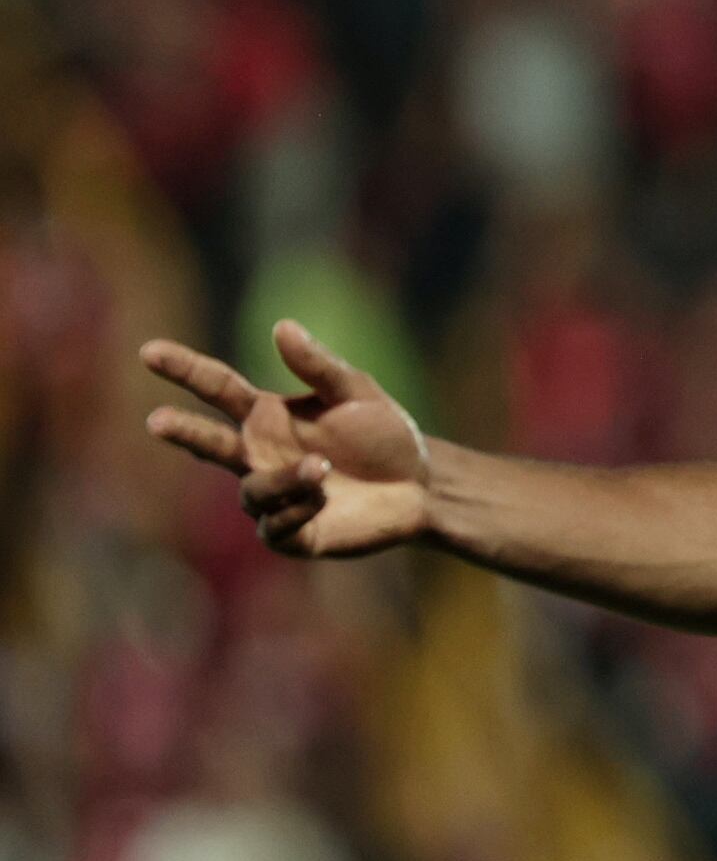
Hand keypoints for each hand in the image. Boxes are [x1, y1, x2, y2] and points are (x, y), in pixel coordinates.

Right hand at [141, 321, 431, 556]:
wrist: (422, 485)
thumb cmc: (384, 434)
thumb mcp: (358, 392)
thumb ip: (319, 366)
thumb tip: (282, 326)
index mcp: (267, 415)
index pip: (216, 388)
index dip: (184, 369)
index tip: (149, 351)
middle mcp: (259, 456)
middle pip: (208, 443)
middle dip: (184, 431)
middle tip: (157, 420)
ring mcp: (273, 496)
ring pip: (252, 490)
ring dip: (283, 478)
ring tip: (321, 466)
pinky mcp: (293, 534)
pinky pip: (275, 526)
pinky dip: (295, 509)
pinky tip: (323, 497)